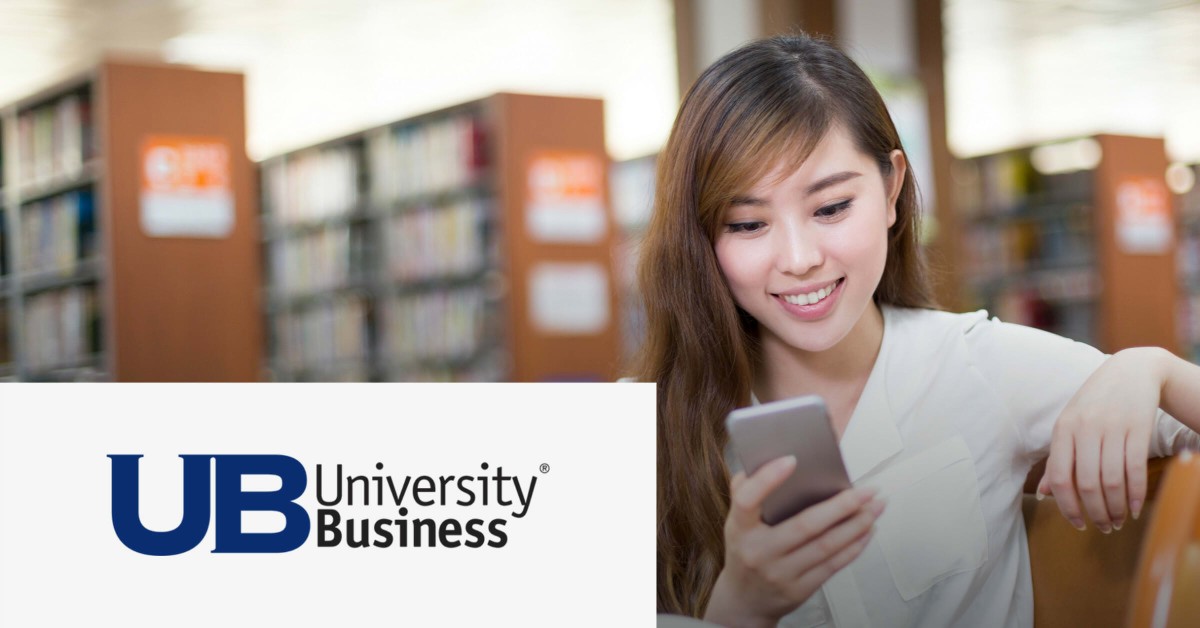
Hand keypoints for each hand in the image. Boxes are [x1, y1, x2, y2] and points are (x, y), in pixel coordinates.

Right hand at [703, 456, 884, 626]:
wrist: (745, 599)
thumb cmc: (746, 549)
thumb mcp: (737, 521)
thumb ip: (748, 491)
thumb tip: (775, 457)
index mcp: (739, 527)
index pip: (747, 500)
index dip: (768, 479)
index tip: (792, 459)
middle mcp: (758, 551)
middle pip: (804, 526)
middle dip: (841, 505)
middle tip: (866, 489)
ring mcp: (780, 573)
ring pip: (826, 546)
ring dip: (856, 524)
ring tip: (875, 506)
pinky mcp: (799, 589)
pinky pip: (833, 564)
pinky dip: (854, 545)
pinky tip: (867, 530)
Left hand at [1037, 348, 1167, 532]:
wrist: (1132, 371)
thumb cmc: (1095, 404)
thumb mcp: (1070, 425)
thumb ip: (1057, 459)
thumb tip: (1043, 494)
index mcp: (1062, 429)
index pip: (1060, 478)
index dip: (1068, 506)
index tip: (1078, 524)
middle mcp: (1085, 429)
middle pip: (1087, 484)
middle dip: (1095, 512)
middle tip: (1103, 527)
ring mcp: (1112, 428)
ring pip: (1111, 481)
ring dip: (1115, 508)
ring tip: (1118, 520)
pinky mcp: (1138, 429)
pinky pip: (1135, 470)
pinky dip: (1135, 494)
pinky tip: (1134, 507)